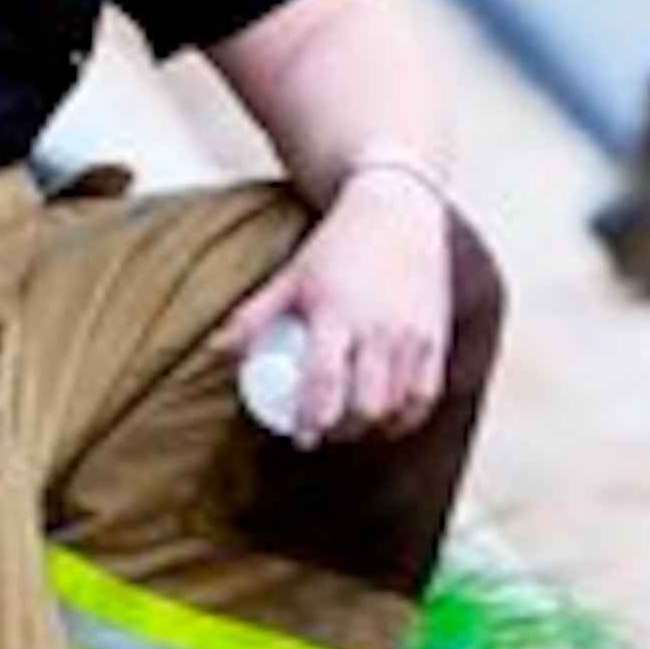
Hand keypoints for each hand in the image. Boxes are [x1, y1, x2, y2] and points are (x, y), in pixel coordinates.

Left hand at [213, 171, 453, 447]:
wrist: (398, 210)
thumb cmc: (337, 246)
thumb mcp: (292, 277)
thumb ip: (254, 316)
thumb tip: (214, 351)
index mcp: (335, 313)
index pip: (323, 383)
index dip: (312, 421)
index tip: (302, 438)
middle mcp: (378, 328)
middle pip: (366, 405)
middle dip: (344, 430)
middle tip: (326, 432)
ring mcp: (411, 334)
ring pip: (398, 405)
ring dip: (375, 427)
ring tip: (354, 428)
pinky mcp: (436, 336)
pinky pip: (427, 394)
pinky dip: (409, 416)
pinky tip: (392, 421)